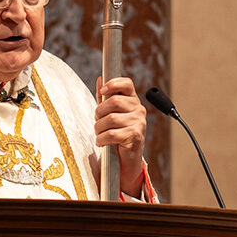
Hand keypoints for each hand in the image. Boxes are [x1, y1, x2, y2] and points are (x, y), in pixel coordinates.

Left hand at [95, 76, 146, 197]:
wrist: (128, 156)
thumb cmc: (118, 131)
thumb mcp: (111, 113)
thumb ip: (105, 97)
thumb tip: (100, 79)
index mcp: (133, 101)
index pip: (127, 84)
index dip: (113, 84)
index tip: (103, 91)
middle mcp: (138, 110)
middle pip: (114, 101)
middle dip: (99, 111)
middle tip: (97, 120)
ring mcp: (138, 123)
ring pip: (111, 119)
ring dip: (99, 128)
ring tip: (99, 133)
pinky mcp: (135, 136)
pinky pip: (112, 134)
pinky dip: (102, 139)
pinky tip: (102, 141)